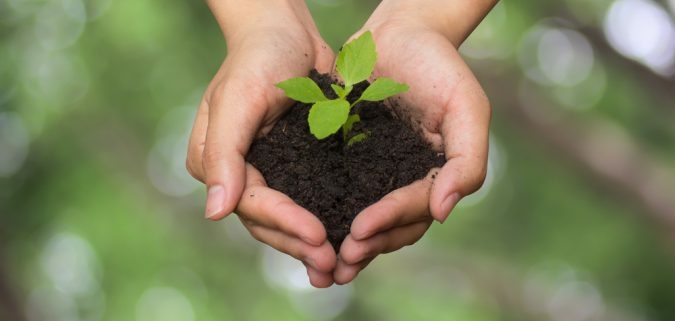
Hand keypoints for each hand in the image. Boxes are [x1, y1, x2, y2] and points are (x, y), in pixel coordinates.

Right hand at [186, 1, 336, 286]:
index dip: (284, 223)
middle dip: (301, 244)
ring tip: (341, 265)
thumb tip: (215, 213)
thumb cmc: (258, 56)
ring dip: (313, 244)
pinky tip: (347, 241)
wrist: (287, 31)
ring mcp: (269, 172)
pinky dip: (326, 221)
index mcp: (216, 162)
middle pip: (269, 222)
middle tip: (334, 265)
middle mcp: (240, 173)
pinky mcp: (297, 167)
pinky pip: (309, 201)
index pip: (251, 204)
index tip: (318, 236)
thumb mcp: (239, 98)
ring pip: (289, 220)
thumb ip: (225, 154)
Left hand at [334, 6, 491, 283]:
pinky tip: (304, 229)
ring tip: (323, 264)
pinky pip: (337, 192)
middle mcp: (406, 182)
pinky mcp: (349, 160)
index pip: (415, 209)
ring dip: (345, 244)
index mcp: (435, 176)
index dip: (389, 222)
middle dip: (366, 246)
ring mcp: (377, 174)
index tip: (359, 232)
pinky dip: (325, 213)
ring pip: (363, 219)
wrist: (401, 33)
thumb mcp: (467, 108)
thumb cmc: (440, 67)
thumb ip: (467, 161)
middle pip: (390, 227)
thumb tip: (444, 211)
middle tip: (338, 263)